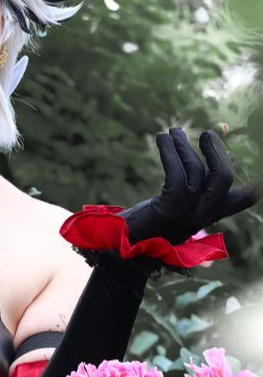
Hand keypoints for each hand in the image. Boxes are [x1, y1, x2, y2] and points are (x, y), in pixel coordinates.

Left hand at [121, 127, 260, 244]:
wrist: (126, 244)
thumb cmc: (151, 219)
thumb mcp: (180, 201)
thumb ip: (198, 179)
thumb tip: (222, 145)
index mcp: (212, 214)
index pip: (245, 199)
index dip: (255, 181)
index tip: (255, 166)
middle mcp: (204, 214)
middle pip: (224, 178)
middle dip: (217, 151)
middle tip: (206, 134)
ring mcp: (188, 212)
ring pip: (197, 169)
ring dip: (184, 145)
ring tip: (172, 132)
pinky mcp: (170, 207)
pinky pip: (176, 171)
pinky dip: (169, 150)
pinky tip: (161, 138)